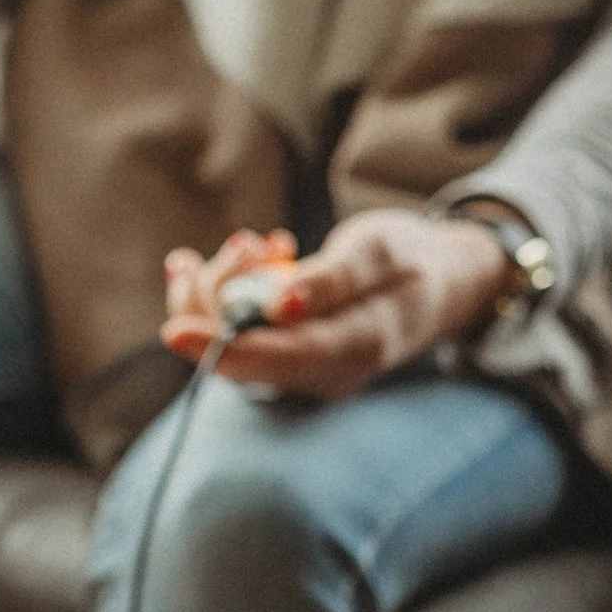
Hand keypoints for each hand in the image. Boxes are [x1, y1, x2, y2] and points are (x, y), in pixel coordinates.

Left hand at [160, 209, 511, 401]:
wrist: (439, 280)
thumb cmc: (413, 260)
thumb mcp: (382, 252)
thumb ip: (333, 279)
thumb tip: (279, 305)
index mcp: (350, 351)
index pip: (273, 361)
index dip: (219, 348)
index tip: (172, 330)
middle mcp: (317, 371)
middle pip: (239, 350)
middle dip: (220, 292)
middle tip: (249, 241)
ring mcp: (299, 364)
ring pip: (230, 337)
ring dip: (221, 284)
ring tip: (252, 241)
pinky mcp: (285, 348)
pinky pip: (236, 328)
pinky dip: (228, 286)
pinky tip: (249, 251)